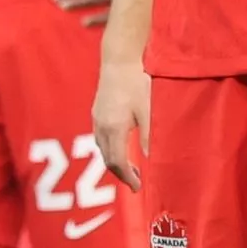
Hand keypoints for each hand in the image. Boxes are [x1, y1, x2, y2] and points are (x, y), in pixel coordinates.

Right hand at [92, 57, 150, 191]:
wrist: (118, 59)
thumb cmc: (137, 82)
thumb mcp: (148, 110)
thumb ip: (148, 136)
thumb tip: (149, 159)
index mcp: (114, 128)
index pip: (117, 162)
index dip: (127, 178)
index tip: (137, 187)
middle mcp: (101, 126)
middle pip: (107, 159)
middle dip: (121, 174)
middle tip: (135, 183)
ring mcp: (96, 118)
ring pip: (102, 149)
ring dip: (115, 162)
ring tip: (131, 167)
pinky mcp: (97, 112)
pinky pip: (100, 138)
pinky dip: (110, 149)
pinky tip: (121, 146)